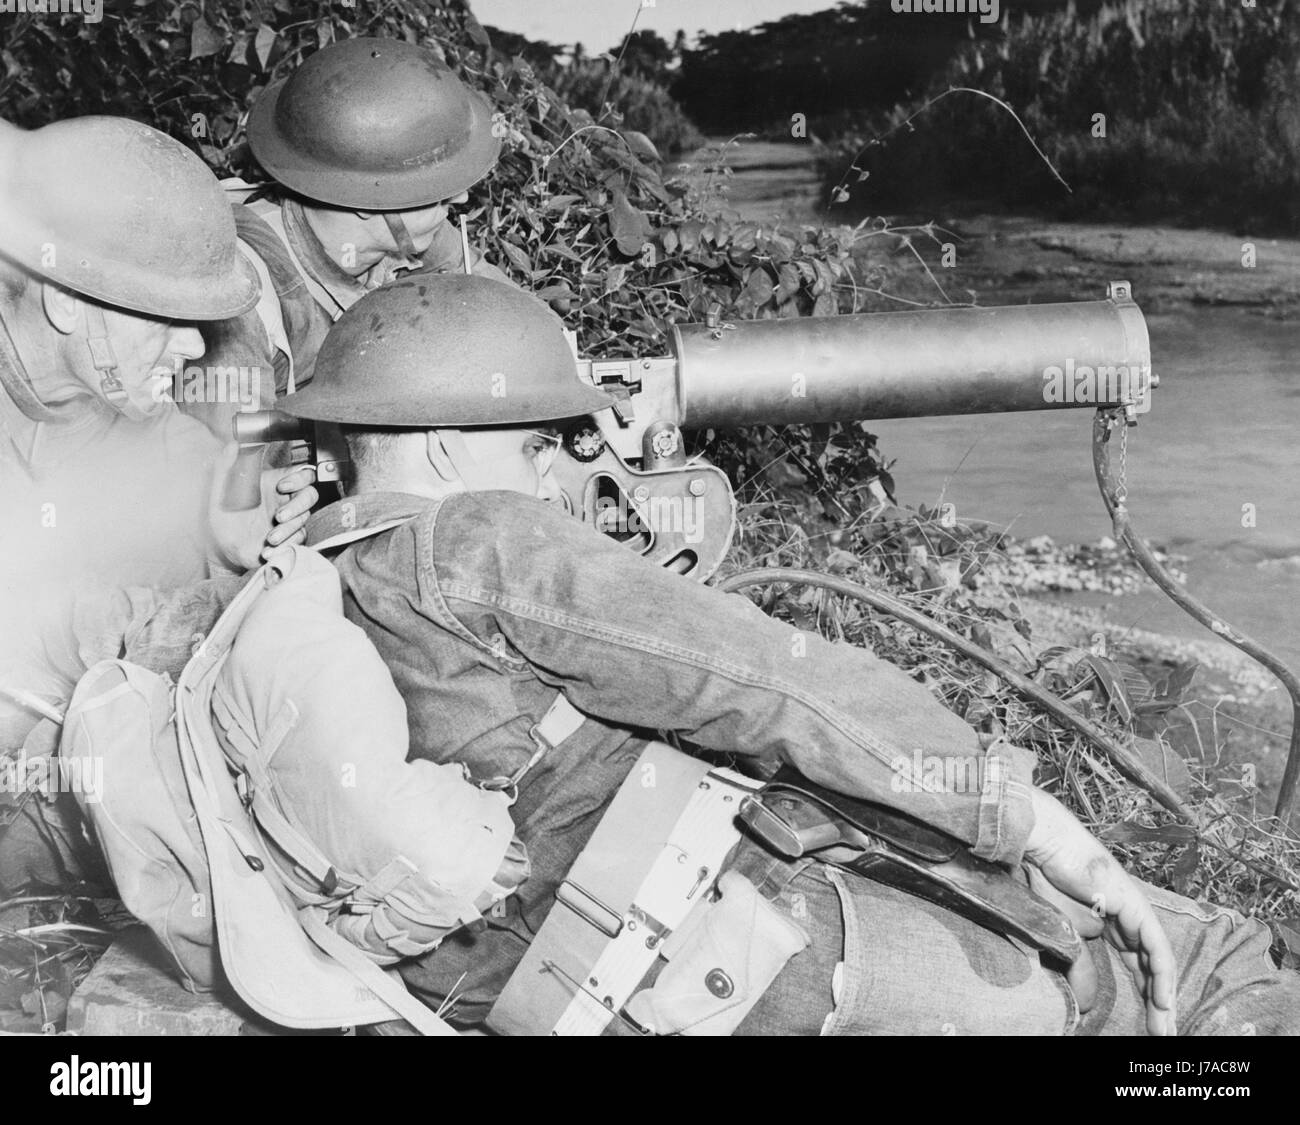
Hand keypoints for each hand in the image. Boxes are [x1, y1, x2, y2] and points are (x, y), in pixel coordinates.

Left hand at [208, 442, 319, 571]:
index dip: (299, 478)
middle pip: (310, 496)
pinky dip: (285, 546)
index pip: (303, 473)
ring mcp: (289, 520)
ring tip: (269, 538)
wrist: (220, 547)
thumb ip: (226, 465)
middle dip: (297, 506)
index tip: (282, 486)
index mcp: (274, 483)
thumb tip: (232, 444)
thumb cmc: (223, 516)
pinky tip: (268, 550)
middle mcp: (285, 500)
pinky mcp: (289, 539)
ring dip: (288, 530)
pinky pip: (298, 540)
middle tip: (278, 516)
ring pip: (304, 520)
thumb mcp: (221, 488)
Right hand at [1025, 788, 1177, 1035]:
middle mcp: (1129, 921)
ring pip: (1158, 962)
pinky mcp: (1137, 907)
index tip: (1146, 1024)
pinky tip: (1163, 1000)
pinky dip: (1162, 975)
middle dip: (1157, 1003)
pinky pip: (1156, 947)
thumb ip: (1077, 965)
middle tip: (1162, 1034)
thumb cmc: (1042, 880)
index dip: (1143, 994)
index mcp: (1111, 924)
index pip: (1136, 965)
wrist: (1044, 847)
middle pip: (1151, 968)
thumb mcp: (1060, 935)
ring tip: (1165, 1027)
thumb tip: (1087, 1004)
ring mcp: (1136, 912)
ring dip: (1164, 996)